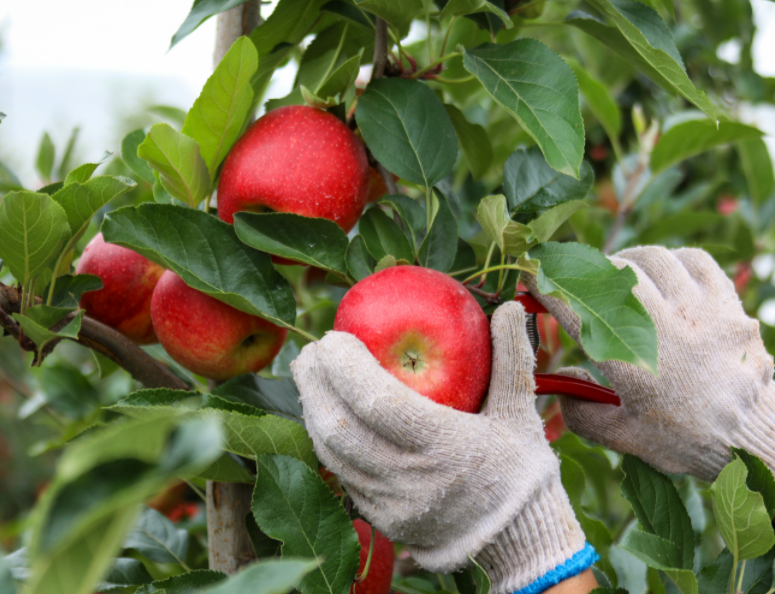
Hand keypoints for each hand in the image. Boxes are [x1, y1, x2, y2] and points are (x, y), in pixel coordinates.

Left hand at [293, 302, 596, 592]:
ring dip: (311, 409)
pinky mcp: (380, 520)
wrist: (517, 538)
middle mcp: (410, 480)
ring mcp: (390, 504)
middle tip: (310, 350)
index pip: (377, 403)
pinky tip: (323, 412)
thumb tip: (508, 306)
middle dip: (314, 384)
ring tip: (308, 374)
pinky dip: (324, 440)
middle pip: (339, 428)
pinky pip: (339, 474)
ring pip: (331, 455)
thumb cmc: (518, 467)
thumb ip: (511, 357)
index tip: (333, 337)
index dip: (346, 368)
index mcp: (445, 447)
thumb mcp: (520, 411)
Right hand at [525, 246, 774, 481]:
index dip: (548, 288)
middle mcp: (663, 327)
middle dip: (585, 271)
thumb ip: (581, 412)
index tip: (533, 277)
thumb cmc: (688, 439)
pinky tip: (665, 273)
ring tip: (617, 274)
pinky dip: (673, 260)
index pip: (577, 309)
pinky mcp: (726, 304)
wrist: (754, 437)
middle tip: (576, 280)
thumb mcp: (624, 437)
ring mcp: (699, 310)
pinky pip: (695, 261)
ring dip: (627, 262)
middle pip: (612, 273)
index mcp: (630, 361)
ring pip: (652, 259)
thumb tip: (560, 386)